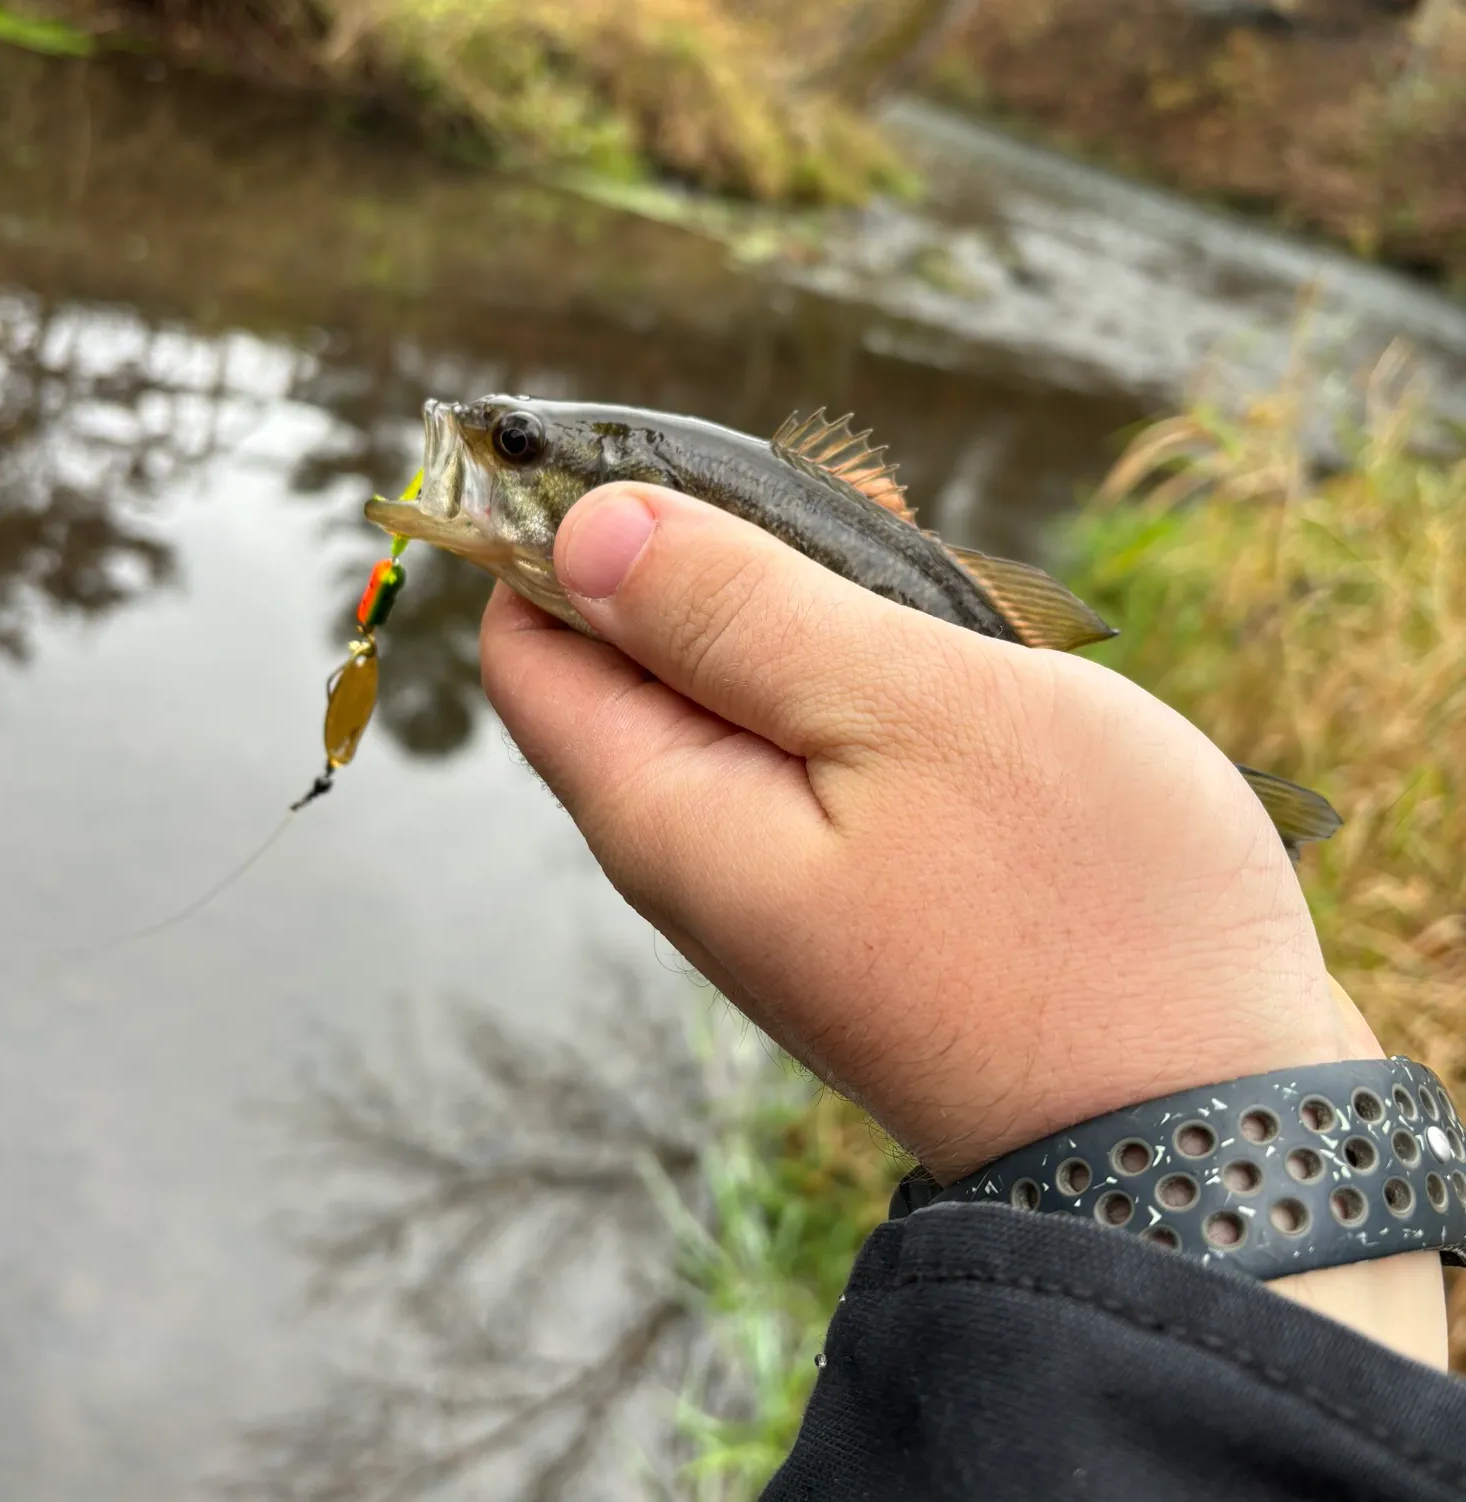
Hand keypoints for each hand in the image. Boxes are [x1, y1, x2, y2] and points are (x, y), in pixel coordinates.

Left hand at [479, 482, 1381, 1180]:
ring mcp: (777, 882)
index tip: (679, 461)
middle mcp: (692, 854)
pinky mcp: (858, 895)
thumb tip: (584, 537)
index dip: (567, 532)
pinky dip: (876, 686)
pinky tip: (970, 677)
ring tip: (949, 603)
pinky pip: (824, 753)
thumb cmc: (1078, 910)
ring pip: (746, 694)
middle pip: (637, 654)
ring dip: (826, 617)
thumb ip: (733, 612)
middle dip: (730, 562)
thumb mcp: (905, 709)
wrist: (1203, 1126)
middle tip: (871, 524)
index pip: (529, 640)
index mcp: (662, 807)